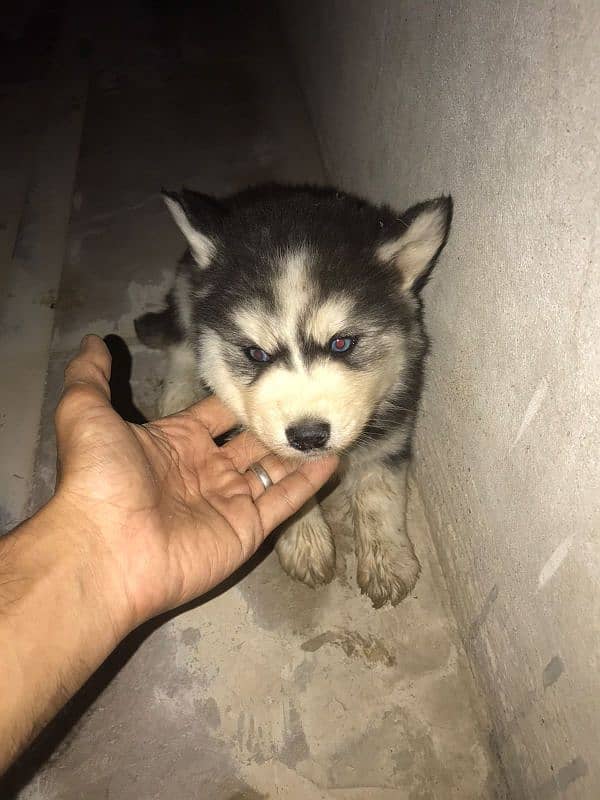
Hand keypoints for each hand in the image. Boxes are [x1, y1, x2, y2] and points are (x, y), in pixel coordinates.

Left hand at [54, 335, 337, 633]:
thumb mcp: (85, 413)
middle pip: (249, 441)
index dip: (240, 396)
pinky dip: (309, 482)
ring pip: (272, 469)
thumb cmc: (100, 477)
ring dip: (297, 449)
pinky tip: (333, 457)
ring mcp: (228, 501)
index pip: (216, 413)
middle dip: (276, 421)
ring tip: (330, 422)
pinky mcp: (247, 529)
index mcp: (174, 443)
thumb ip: (91, 376)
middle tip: (311, 395)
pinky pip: (284, 501)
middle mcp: (204, 470)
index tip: (271, 372)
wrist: (106, 548)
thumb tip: (92, 341)